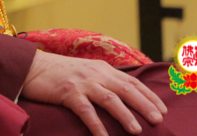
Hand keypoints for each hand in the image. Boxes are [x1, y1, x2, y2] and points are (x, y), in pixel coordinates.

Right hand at [22, 50, 166, 135]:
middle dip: (145, 105)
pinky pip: (86, 110)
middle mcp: (97, 74)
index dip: (149, 96)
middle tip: (159, 120)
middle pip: (126, 89)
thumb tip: (123, 95)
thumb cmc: (60, 72)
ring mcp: (83, 82)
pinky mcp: (68, 92)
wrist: (33, 66)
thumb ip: (104, 80)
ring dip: (125, 115)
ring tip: (137, 130)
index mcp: (104, 69)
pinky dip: (96, 125)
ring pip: (110, 99)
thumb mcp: (87, 71)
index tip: (163, 109)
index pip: (133, 82)